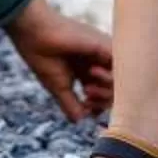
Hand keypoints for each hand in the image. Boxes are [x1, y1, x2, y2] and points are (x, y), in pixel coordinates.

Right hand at [5, 0, 115, 120]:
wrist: (35, 36)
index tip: (85, 106)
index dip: (99, 105)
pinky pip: (120, 66)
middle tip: (86, 99)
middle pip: (116, 88)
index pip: (104, 93)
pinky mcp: (106, 46)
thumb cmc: (44, 59)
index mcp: (86, 71)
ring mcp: (103, 54)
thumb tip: (80, 121)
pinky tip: (91, 74)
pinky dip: (108, 75)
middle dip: (104, 100)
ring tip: (87, 88)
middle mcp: (98, 62)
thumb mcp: (59, 88)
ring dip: (106, 90)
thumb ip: (71, 105)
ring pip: (122, 78)